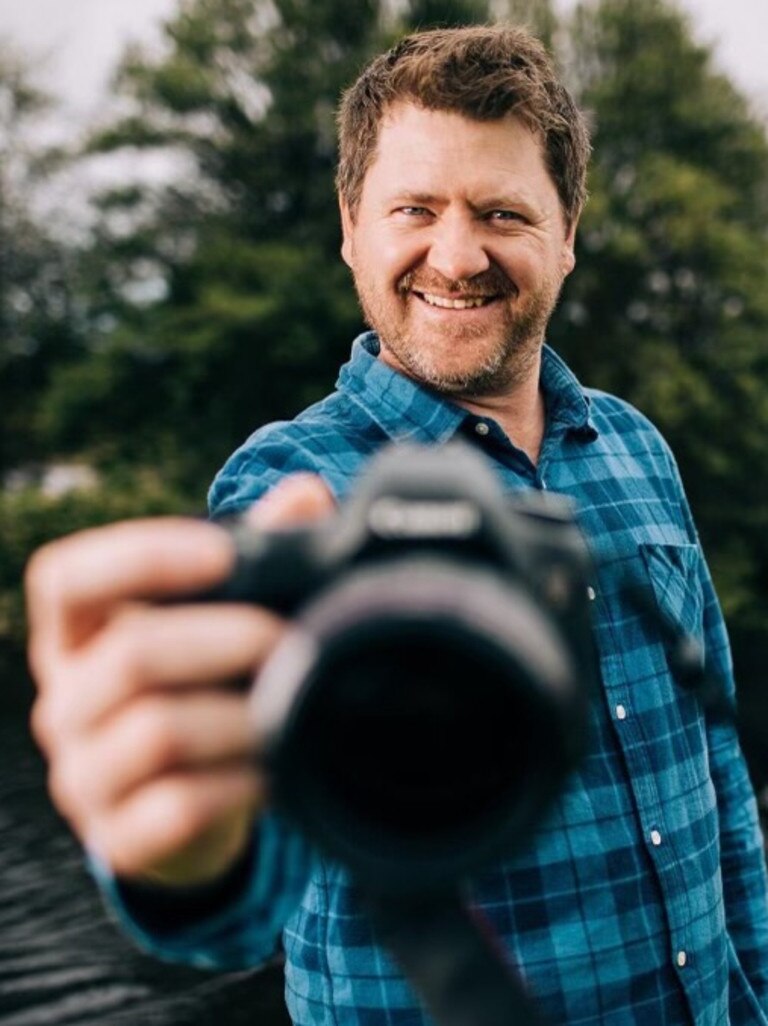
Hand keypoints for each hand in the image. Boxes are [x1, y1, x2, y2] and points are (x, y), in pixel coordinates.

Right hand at [26, 475, 334, 886]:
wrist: (187, 807)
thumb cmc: (204, 687)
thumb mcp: (217, 621)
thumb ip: (256, 555)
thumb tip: (306, 493)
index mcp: (76, 634)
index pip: (66, 578)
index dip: (141, 558)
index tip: (224, 552)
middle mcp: (63, 700)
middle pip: (130, 655)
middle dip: (228, 640)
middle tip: (293, 639)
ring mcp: (82, 774)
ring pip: (156, 732)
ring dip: (242, 714)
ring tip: (294, 704)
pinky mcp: (115, 837)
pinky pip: (176, 807)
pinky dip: (238, 783)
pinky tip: (278, 768)